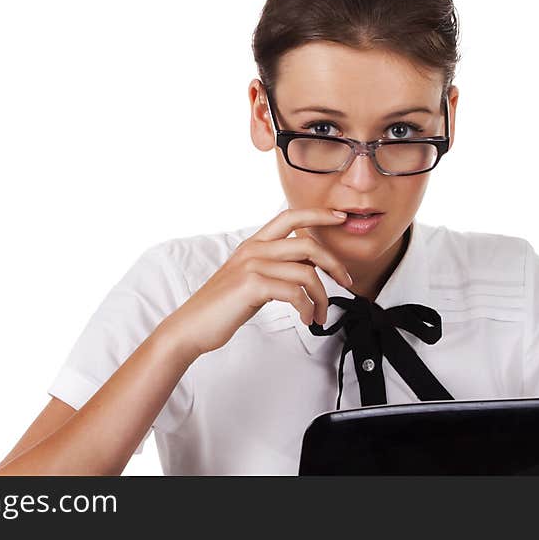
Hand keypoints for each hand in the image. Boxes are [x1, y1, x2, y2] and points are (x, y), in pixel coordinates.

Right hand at [165, 208, 353, 357]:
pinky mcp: (252, 286)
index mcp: (253, 244)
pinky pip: (295, 293)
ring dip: (322, 297)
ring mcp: (252, 266)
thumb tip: (307, 268)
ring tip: (320, 315)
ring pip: (306, 272)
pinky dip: (307, 308)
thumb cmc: (223, 306)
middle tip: (346, 282)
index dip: (318, 214)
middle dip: (334, 263)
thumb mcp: (250, 278)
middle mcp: (254, 250)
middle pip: (307, 245)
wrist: (192, 326)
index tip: (340, 218)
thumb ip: (275, 268)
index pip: (290, 216)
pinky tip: (307, 319)